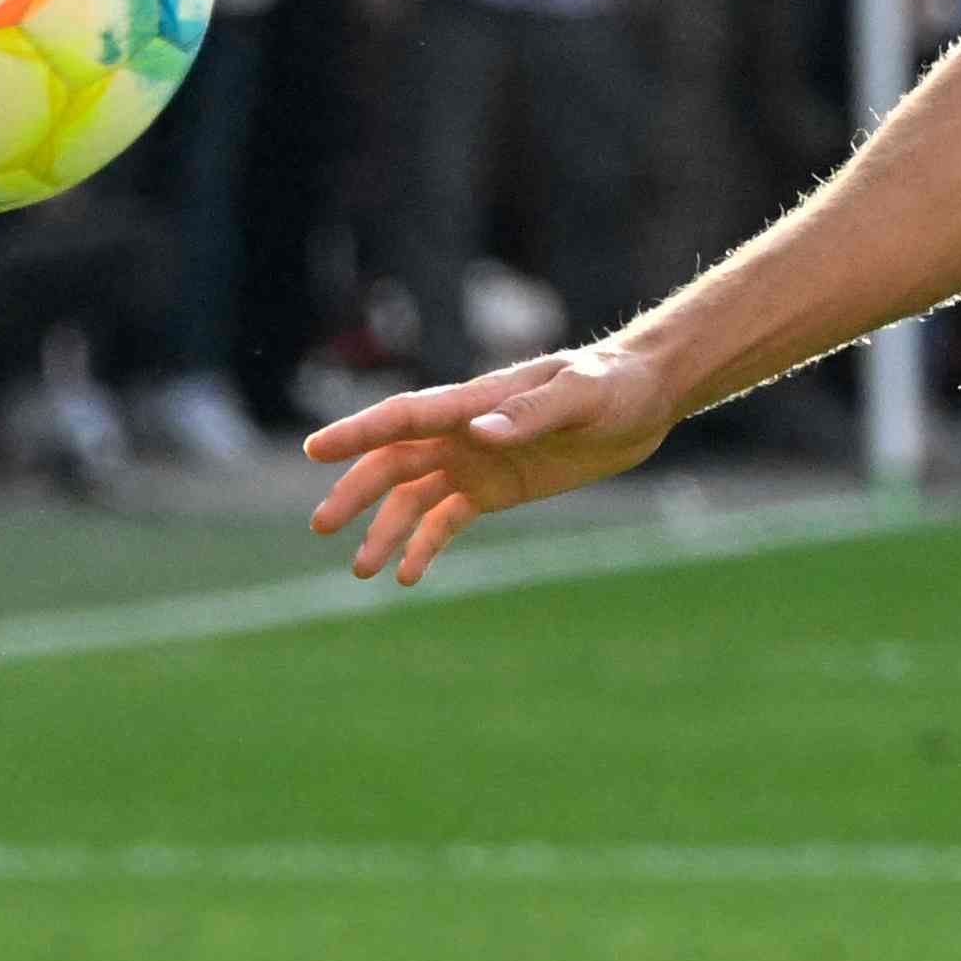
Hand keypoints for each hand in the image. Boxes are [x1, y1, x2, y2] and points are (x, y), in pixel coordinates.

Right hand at [297, 338, 684, 585]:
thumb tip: (478, 432)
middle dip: (356, 492)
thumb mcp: (580, 396)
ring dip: (385, 531)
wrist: (644, 399)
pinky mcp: (493, 489)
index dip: (359, 432)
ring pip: (412, 497)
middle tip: (322, 524)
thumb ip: (529, 413)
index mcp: (476, 401)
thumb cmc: (613, 384)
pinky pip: (447, 519)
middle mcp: (464, 431)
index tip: (316, 449)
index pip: (406, 416)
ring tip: (362, 571)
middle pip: (394, 461)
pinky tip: (409, 576)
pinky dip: (426, 546)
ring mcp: (474, 461)